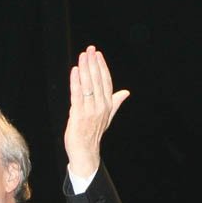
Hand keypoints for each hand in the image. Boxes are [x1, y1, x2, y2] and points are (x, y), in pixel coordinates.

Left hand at [64, 46, 129, 177]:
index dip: (102, 66)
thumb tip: (126, 92)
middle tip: (89, 49)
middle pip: (97, 80)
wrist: (85, 152)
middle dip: (93, 63)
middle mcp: (101, 106)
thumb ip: (115, 102)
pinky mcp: (78, 115)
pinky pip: (77, 95)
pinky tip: (75, 71)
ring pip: (88, 85)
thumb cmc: (93, 133)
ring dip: (85, 69)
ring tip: (82, 56)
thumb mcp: (107, 117)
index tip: (98, 54)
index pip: (106, 81)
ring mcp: (90, 111)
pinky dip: (76, 82)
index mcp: (108, 105)